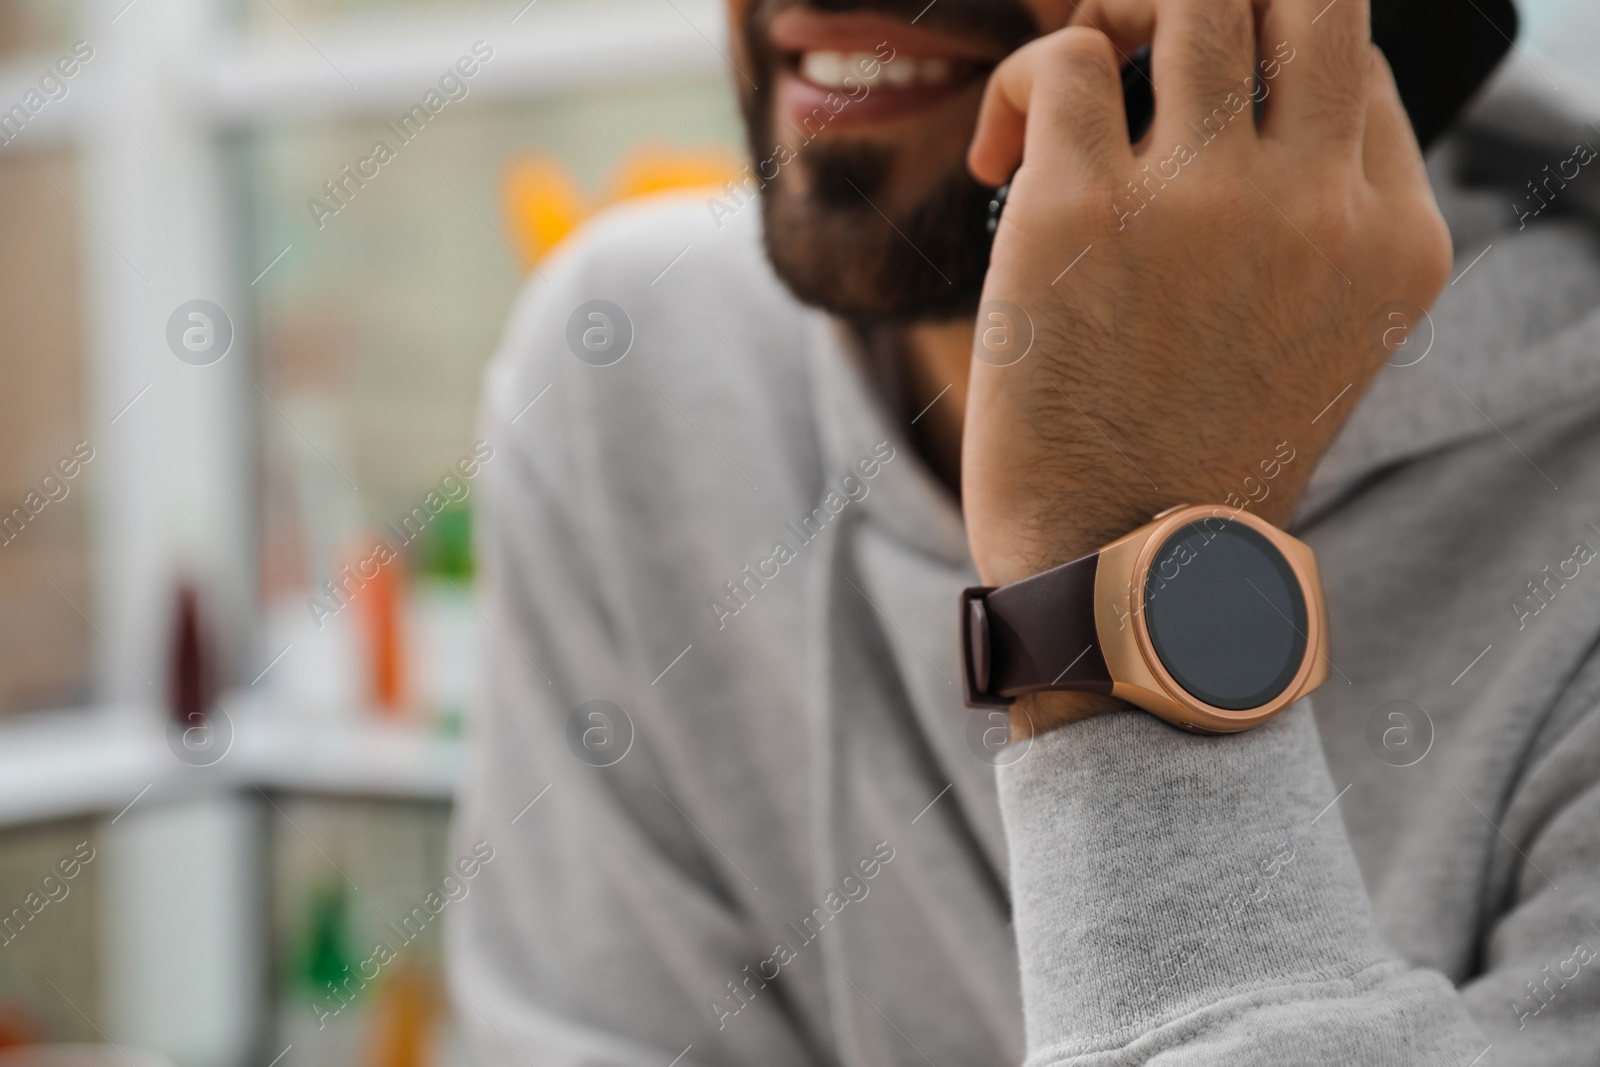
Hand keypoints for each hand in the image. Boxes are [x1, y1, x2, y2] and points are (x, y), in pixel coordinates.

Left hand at [959, 0, 1449, 732]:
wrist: (1123, 577)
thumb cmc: (1197, 463)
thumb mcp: (1316, 344)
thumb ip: (1314, 227)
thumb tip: (1242, 110)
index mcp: (1394, 236)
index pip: (1351, 64)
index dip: (1264, 67)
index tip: (1192, 125)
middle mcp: (1319, 203)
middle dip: (1211, 4)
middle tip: (1145, 62)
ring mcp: (1205, 202)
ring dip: (1118, 23)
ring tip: (1068, 104)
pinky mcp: (1081, 214)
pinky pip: (1064, 60)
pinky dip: (1021, 85)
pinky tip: (999, 163)